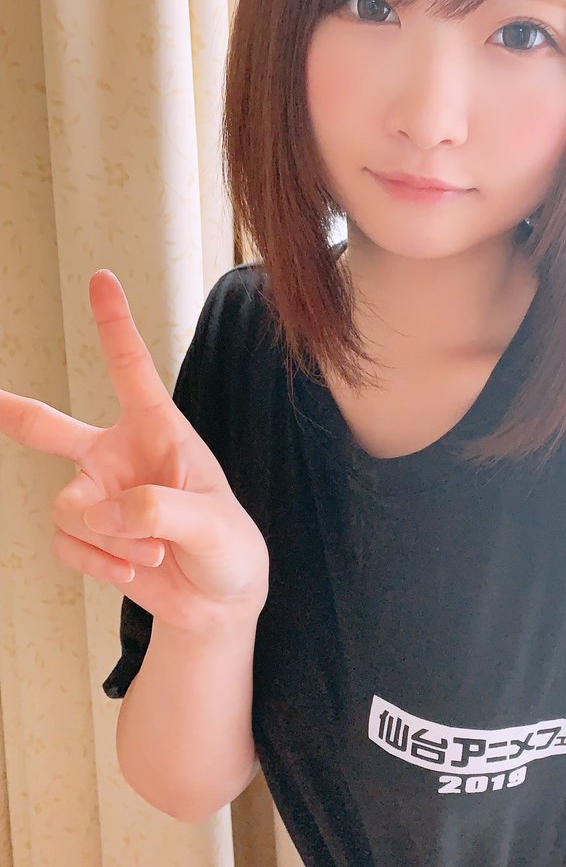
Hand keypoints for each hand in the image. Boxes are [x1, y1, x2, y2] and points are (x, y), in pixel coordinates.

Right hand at [0, 270, 268, 632]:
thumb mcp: (213, 525)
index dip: (114, 324)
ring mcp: (99, 496)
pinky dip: (99, 563)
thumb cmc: (229, 547)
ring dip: (109, 536)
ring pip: (69, 506)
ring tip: (153, 548)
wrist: (219, 601)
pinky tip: (132, 569)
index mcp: (161, 431)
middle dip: (14, 412)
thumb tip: (103, 509)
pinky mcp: (87, 536)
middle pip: (51, 428)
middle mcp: (120, 455)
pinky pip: (67, 543)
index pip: (132, 370)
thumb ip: (161, 509)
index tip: (102, 279)